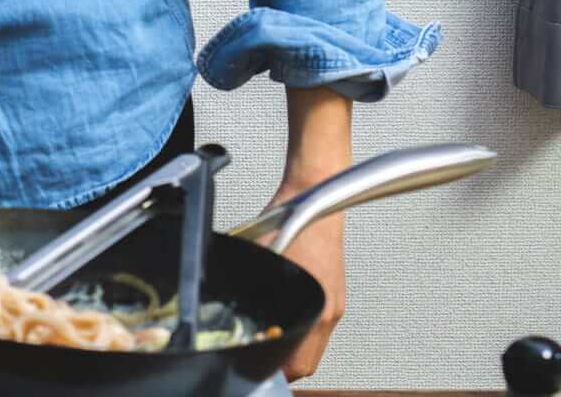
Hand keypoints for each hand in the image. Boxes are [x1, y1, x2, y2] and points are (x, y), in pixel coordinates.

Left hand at [260, 183, 346, 381]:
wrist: (312, 193)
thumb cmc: (287, 218)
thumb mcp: (259, 257)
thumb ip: (247, 287)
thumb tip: (227, 307)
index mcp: (316, 305)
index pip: (298, 364)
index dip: (275, 369)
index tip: (254, 363)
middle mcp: (329, 308)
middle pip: (307, 361)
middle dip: (282, 365)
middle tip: (257, 357)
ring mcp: (335, 301)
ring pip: (315, 346)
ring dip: (293, 350)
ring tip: (268, 340)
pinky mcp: (334, 291)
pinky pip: (319, 326)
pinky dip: (302, 331)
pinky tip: (283, 317)